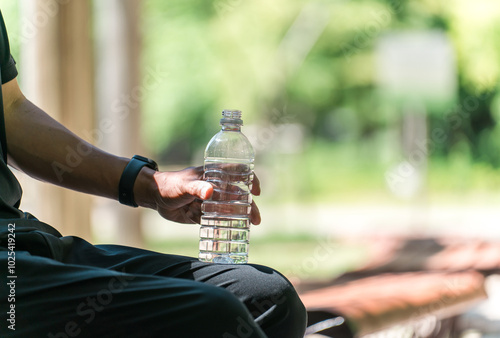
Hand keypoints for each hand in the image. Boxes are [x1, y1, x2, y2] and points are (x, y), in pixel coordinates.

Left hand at [135, 166, 260, 224]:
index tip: (256, 191)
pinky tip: (235, 232)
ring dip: (240, 217)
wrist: (154, 197)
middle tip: (256, 220)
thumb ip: (196, 188)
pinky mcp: (203, 214)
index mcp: (213, 175)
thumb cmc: (170, 185)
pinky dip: (226, 226)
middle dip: (249, 207)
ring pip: (229, 209)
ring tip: (249, 227)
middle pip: (237, 196)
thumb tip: (210, 192)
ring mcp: (210, 201)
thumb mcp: (184, 185)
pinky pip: (217, 220)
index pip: (237, 172)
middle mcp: (215, 188)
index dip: (250, 179)